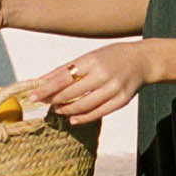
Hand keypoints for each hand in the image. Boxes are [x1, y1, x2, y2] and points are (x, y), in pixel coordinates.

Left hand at [30, 42, 149, 124]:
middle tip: (44, 103)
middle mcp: (103, 74)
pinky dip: (83, 118)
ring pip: (84, 105)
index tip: (32, 96)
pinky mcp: (121, 101)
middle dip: (54, 100)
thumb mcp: (89, 57)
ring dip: (67, 110)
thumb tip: (42, 80)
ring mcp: (113, 89)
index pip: (63, 77)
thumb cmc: (112, 57)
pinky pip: (98, 113)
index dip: (46, 89)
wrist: (142, 61)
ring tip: (57, 109)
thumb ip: (67, 69)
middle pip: (71, 93)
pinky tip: (72, 119)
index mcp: (92, 60)